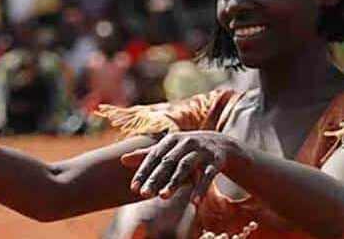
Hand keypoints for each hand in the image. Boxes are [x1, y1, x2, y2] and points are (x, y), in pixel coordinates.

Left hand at [120, 131, 238, 203]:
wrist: (221, 144)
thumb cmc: (188, 149)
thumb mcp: (169, 149)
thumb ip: (147, 155)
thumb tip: (122, 160)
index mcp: (172, 139)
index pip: (154, 156)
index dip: (143, 172)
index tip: (134, 189)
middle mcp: (186, 142)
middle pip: (168, 162)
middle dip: (155, 178)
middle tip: (144, 195)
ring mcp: (202, 151)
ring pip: (186, 167)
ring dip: (174, 182)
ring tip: (163, 197)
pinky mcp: (216, 161)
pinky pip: (208, 176)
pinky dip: (201, 189)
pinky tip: (194, 203)